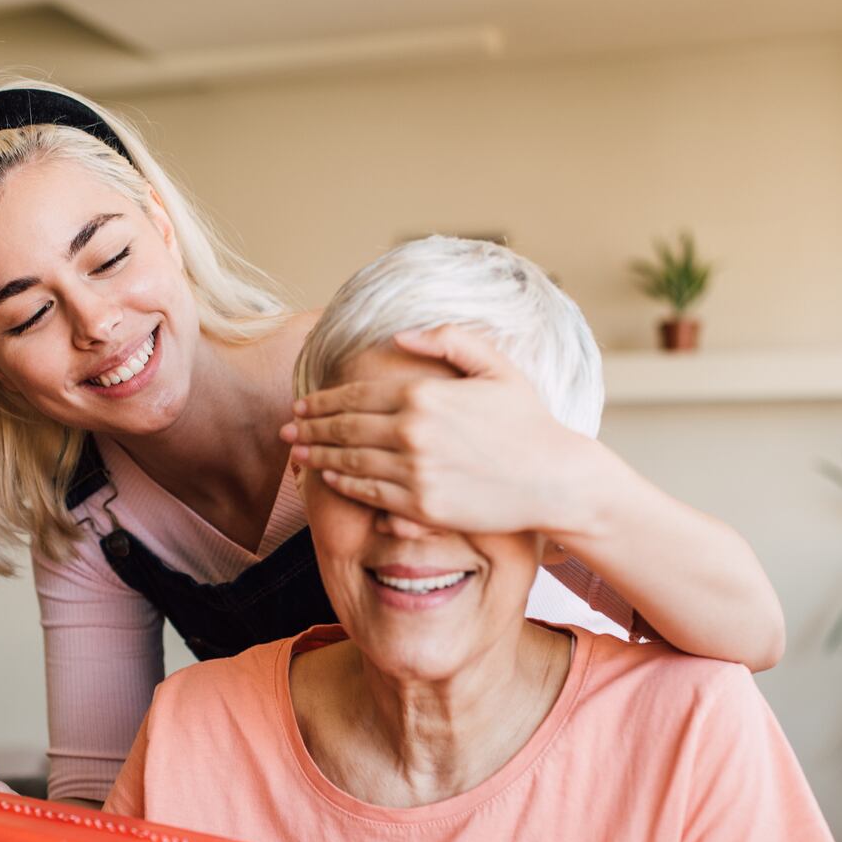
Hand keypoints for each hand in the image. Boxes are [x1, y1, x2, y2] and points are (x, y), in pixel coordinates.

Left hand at [281, 326, 606, 538]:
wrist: (554, 478)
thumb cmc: (529, 421)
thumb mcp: (495, 366)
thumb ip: (449, 340)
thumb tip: (399, 334)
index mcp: (424, 394)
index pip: (356, 396)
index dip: (323, 400)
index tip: (303, 403)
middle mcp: (412, 432)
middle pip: (344, 430)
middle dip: (309, 428)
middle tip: (286, 428)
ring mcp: (415, 472)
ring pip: (350, 464)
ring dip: (317, 458)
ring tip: (296, 454)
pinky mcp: (423, 507)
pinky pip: (370, 495)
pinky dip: (343, 486)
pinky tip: (329, 480)